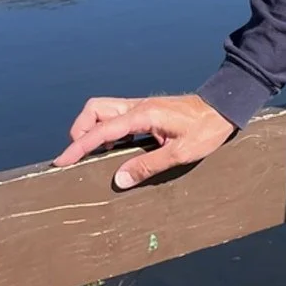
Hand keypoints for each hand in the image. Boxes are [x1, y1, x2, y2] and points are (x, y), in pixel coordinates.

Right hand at [52, 93, 235, 189]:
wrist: (223, 109)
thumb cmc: (206, 130)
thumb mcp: (179, 152)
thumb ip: (147, 166)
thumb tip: (118, 180)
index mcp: (142, 114)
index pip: (100, 129)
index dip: (78, 146)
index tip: (62, 162)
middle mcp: (137, 106)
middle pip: (95, 110)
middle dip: (81, 131)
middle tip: (81, 156)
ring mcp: (141, 106)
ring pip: (104, 111)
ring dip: (94, 130)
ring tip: (96, 155)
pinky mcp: (146, 110)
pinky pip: (117, 116)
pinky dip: (108, 130)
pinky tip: (116, 148)